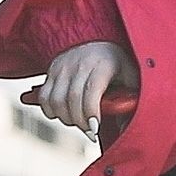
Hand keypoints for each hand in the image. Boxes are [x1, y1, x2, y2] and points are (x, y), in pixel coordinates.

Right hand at [22, 40, 138, 137]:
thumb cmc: (119, 65)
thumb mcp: (132, 79)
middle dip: (79, 122)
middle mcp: (80, 62)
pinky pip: (44, 97)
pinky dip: (51, 111)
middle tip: (90, 131)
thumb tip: (124, 130)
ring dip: (65, 118)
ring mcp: (63, 65)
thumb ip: (130, 103)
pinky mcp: (51, 70)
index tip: (95, 129)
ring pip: (55, 100)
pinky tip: (65, 114)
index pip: (91, 91)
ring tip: (79, 121)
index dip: (91, 113)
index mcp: (103, 64)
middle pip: (71, 99)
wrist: (100, 43)